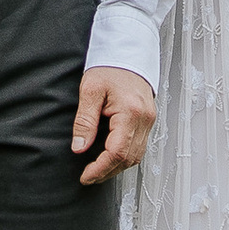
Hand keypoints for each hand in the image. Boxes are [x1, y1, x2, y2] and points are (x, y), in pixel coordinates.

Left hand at [71, 65, 155, 184]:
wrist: (127, 52)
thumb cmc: (109, 67)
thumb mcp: (90, 90)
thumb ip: (85, 121)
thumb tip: (79, 148)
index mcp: (131, 112)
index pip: (117, 152)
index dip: (100, 169)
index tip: (85, 176)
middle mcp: (145, 119)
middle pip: (129, 159)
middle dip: (107, 172)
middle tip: (88, 177)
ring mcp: (149, 120)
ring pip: (136, 156)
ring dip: (116, 167)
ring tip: (97, 170)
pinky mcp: (148, 120)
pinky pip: (139, 147)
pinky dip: (124, 157)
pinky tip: (110, 157)